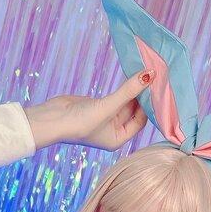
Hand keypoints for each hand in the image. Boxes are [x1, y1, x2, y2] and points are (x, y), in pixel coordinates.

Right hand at [24, 70, 152, 150]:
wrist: (51, 120)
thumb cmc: (80, 123)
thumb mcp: (108, 106)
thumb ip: (128, 91)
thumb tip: (150, 75)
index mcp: (119, 138)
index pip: (141, 121)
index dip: (150, 105)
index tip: (158, 87)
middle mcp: (114, 130)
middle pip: (135, 111)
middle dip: (143, 96)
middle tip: (156, 77)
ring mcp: (105, 117)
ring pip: (125, 101)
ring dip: (133, 89)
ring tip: (147, 72)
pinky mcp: (98, 106)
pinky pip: (115, 96)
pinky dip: (123, 87)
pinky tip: (132, 75)